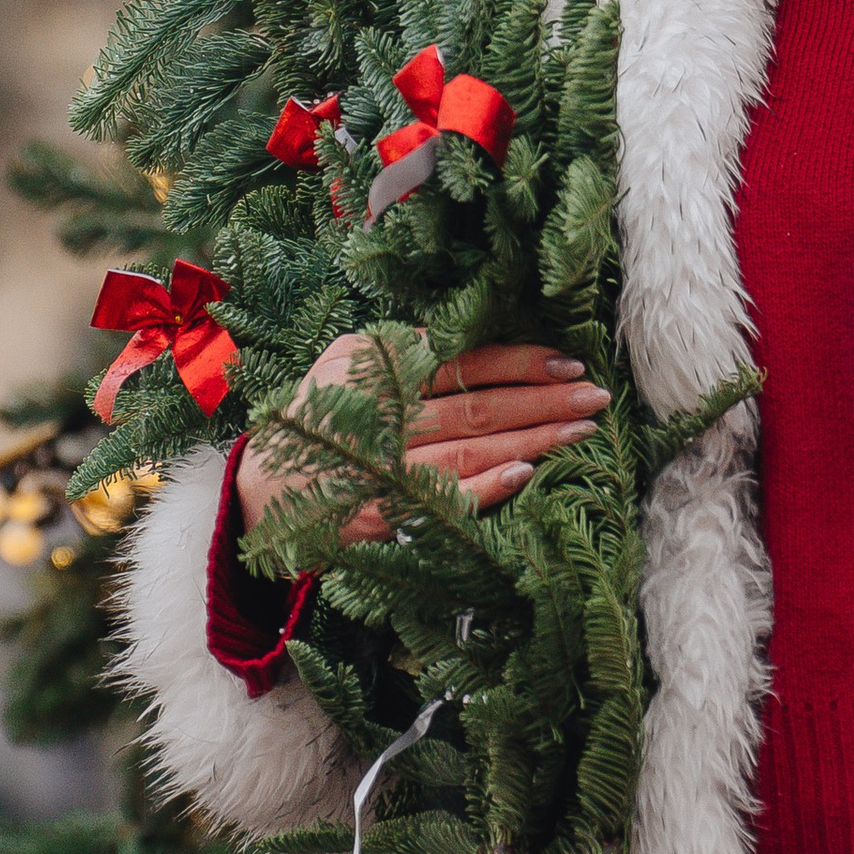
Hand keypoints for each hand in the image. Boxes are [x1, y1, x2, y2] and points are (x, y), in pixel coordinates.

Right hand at [236, 338, 607, 541]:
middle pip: (477, 407)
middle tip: (596, 399)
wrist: (257, 491)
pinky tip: (523, 476)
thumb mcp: (346, 361)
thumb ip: (398, 349)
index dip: (519, 363)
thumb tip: (453, 341)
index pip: (464, 364)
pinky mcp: (377, 512)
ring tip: (580, 434)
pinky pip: (438, 500)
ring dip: (530, 441)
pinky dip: (482, 489)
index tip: (568, 365)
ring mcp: (380, 466)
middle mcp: (384, 416)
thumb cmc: (317, 417)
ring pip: (468, 451)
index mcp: (381, 373)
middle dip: (543, 403)